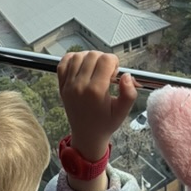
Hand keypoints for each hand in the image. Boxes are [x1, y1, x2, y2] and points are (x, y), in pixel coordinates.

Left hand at [57, 51, 137, 166]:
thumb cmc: (105, 123)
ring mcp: (68, 85)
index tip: (115, 73)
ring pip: (78, 56)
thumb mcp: (123, 111)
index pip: (106, 60)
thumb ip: (129, 93)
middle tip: (106, 73)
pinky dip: (73, 59)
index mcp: (96, 91)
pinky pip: (63, 63)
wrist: (86, 135)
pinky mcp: (61, 85)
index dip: (114, 62)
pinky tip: (82, 67)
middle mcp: (80, 85)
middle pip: (92, 55)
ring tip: (95, 69)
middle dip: (103, 59)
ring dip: (89, 58)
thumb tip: (126, 75)